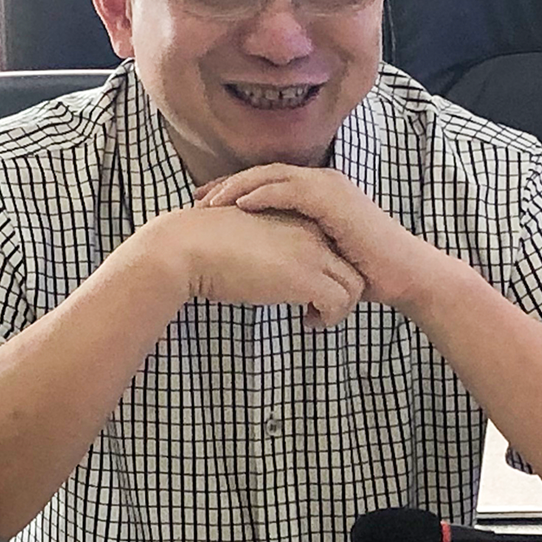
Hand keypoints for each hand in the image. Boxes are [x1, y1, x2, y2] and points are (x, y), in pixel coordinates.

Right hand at [140, 204, 365, 328]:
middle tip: (318, 309)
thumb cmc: (204, 248)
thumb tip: (270, 275)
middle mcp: (309, 231)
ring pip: (354, 285)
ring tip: (313, 319)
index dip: (328, 271)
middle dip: (342, 291)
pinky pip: (339, 303)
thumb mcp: (246, 241)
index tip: (309, 291)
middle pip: (351, 265)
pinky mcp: (304, 277)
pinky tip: (306, 323)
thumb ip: (268, 251)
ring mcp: (310, 252)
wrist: (187, 246)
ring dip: (339, 308)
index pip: (334, 245)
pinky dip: (329, 319)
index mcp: (295, 217)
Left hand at [193, 165, 456, 313]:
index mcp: (318, 193)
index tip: (206, 206)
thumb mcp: (321, 259)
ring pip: (272, 177)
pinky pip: (290, 190)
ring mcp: (328, 187)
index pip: (267, 184)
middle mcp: (322, 182)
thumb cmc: (367, 273)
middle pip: (263, 174)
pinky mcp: (333, 199)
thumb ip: (297, 256)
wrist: (403, 276)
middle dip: (227, 185)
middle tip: (196, 198)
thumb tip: (272, 278)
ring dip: (238, 187)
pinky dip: (263, 194)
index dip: (234, 192)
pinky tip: (240, 205)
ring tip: (210, 201)